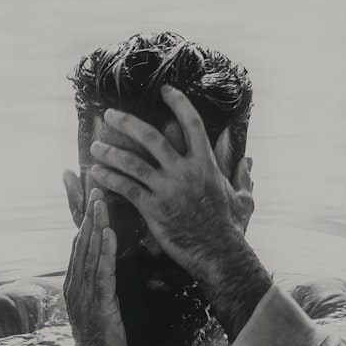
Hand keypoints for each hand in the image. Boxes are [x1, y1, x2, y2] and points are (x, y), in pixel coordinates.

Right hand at [64, 189, 128, 345]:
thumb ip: (98, 281)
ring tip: (100, 204)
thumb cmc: (102, 334)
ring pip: (88, 253)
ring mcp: (83, 295)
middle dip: (87, 216)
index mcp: (73, 283)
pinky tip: (108, 234)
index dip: (83, 221)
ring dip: (94, 226)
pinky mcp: (98, 303)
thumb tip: (103, 261)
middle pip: (80, 244)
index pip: (77, 245)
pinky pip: (101, 272)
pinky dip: (103, 251)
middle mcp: (74, 285)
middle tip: (94, 189)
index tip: (90, 198)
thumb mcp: (98, 302)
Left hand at [88, 85, 254, 286]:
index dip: (178, 103)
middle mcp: (185, 171)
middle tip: (110, 115)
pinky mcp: (154, 209)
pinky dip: (109, 179)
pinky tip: (97, 174)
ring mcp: (168, 190)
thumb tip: (249, 161)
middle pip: (151, 138)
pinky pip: (126, 189)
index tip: (166, 90)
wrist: (219, 255)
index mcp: (206, 164)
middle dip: (127, 122)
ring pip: (132, 162)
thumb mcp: (244, 199)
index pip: (192, 123)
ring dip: (110, 152)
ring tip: (96, 146)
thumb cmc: (232, 228)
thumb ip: (243, 177)